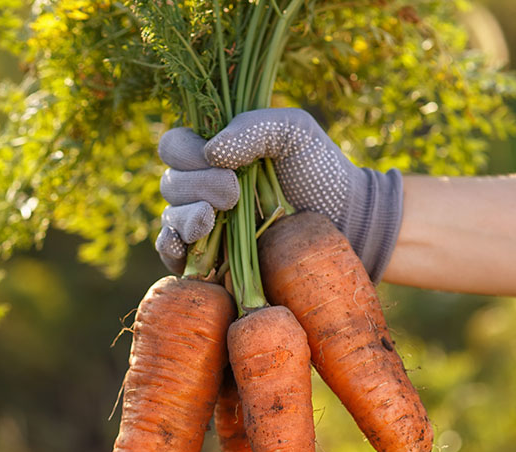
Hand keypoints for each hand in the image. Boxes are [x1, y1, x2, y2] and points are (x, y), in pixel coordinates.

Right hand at [157, 108, 403, 280]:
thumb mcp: (294, 131)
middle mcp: (203, 187)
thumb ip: (255, 126)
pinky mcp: (209, 262)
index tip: (221, 160)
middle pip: (170, 183)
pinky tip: (185, 244)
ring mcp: (204, 226)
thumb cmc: (320, 171)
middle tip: (234, 193)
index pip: (174, 146)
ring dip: (186, 216)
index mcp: (215, 153)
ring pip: (170, 218)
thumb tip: (211, 152)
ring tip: (212, 217)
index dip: (186, 151)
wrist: (345, 222)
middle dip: (197, 185)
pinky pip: (172, 255)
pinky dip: (170, 248)